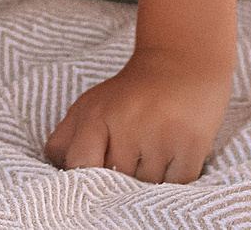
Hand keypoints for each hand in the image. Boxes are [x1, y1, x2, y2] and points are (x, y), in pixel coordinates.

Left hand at [44, 44, 230, 182]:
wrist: (181, 64)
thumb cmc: (130, 95)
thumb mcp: (90, 106)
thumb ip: (66, 139)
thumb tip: (58, 172)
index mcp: (96, 114)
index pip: (79, 164)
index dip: (85, 177)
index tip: (94, 179)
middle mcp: (127, 122)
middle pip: (116, 181)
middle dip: (121, 177)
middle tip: (132, 157)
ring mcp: (160, 134)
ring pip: (147, 187)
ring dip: (150, 179)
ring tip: (154, 152)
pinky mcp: (192, 143)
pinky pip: (178, 184)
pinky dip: (176, 177)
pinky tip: (174, 154)